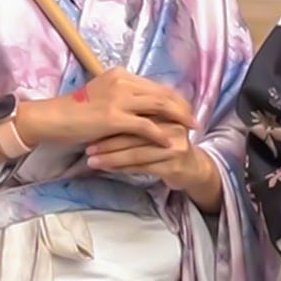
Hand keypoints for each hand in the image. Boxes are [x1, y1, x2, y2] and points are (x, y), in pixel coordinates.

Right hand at [14, 68, 193, 151]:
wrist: (51, 118)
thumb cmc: (73, 111)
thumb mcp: (100, 96)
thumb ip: (121, 97)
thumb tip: (139, 107)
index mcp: (120, 75)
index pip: (155, 85)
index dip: (174, 97)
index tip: (185, 108)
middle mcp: (122, 81)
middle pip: (162, 93)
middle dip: (182, 107)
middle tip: (195, 119)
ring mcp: (118, 98)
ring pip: (159, 106)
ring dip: (178, 118)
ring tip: (190, 129)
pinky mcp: (113, 117)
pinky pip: (145, 126)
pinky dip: (160, 135)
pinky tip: (170, 142)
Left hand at [86, 125, 222, 212]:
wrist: (192, 168)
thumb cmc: (168, 146)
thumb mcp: (157, 127)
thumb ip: (139, 118)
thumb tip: (105, 112)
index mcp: (168, 112)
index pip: (136, 114)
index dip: (113, 119)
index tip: (90, 127)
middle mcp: (173, 127)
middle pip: (134, 132)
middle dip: (108, 140)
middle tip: (87, 146)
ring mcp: (173, 147)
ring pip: (136, 151)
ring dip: (111, 156)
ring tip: (92, 160)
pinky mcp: (172, 165)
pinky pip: (141, 166)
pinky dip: (121, 167)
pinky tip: (107, 168)